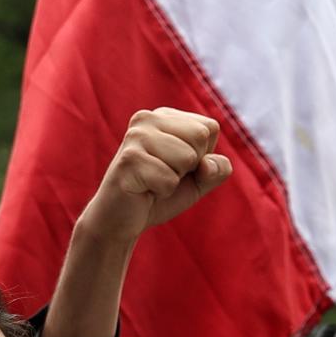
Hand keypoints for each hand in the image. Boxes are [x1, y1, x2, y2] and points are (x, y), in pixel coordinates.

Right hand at [78, 108, 230, 246]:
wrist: (118, 221)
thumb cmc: (158, 196)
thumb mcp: (198, 181)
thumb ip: (217, 169)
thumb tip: (207, 164)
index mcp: (164, 116)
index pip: (210, 128)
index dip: (201, 156)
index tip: (174, 165)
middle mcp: (148, 118)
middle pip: (201, 137)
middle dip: (189, 166)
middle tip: (162, 174)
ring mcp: (136, 136)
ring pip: (188, 157)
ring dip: (174, 179)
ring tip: (151, 181)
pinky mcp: (129, 159)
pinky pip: (170, 180)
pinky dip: (162, 192)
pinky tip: (143, 190)